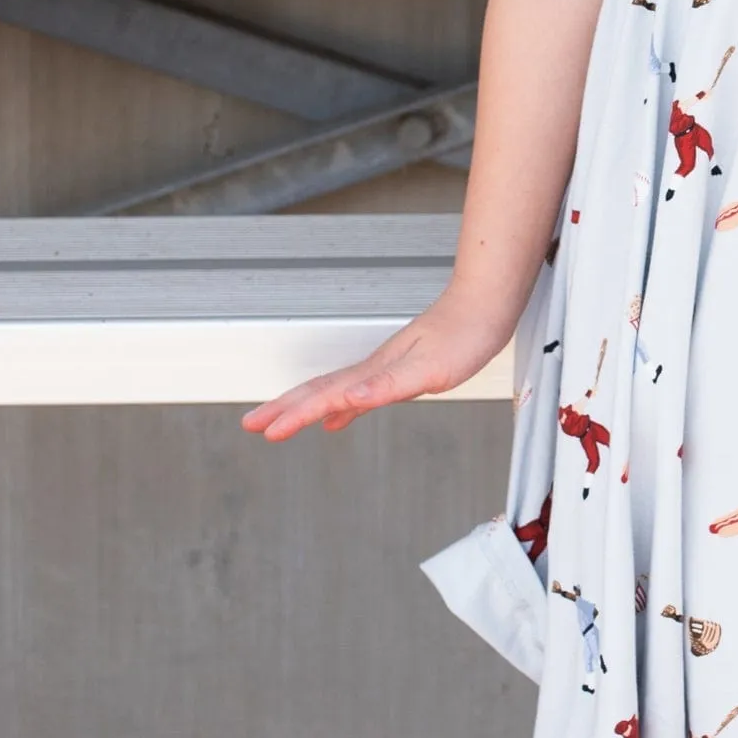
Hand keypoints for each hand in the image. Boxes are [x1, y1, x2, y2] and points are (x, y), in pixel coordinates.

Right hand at [242, 293, 513, 442]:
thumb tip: (348, 400)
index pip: (324, 396)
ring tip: (280, 422)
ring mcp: (384, 368)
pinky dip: (340, 407)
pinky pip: (358, 392)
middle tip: (252, 425)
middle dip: (283, 408)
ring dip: (304, 407)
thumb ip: (387, 386)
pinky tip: (338, 416)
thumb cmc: (464, 334)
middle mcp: (374, 369)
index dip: (293, 415)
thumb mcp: (429, 369)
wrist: (485, 305)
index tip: (267, 432)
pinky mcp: (399, 369)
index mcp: (375, 372)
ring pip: (332, 390)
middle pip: (318, 390)